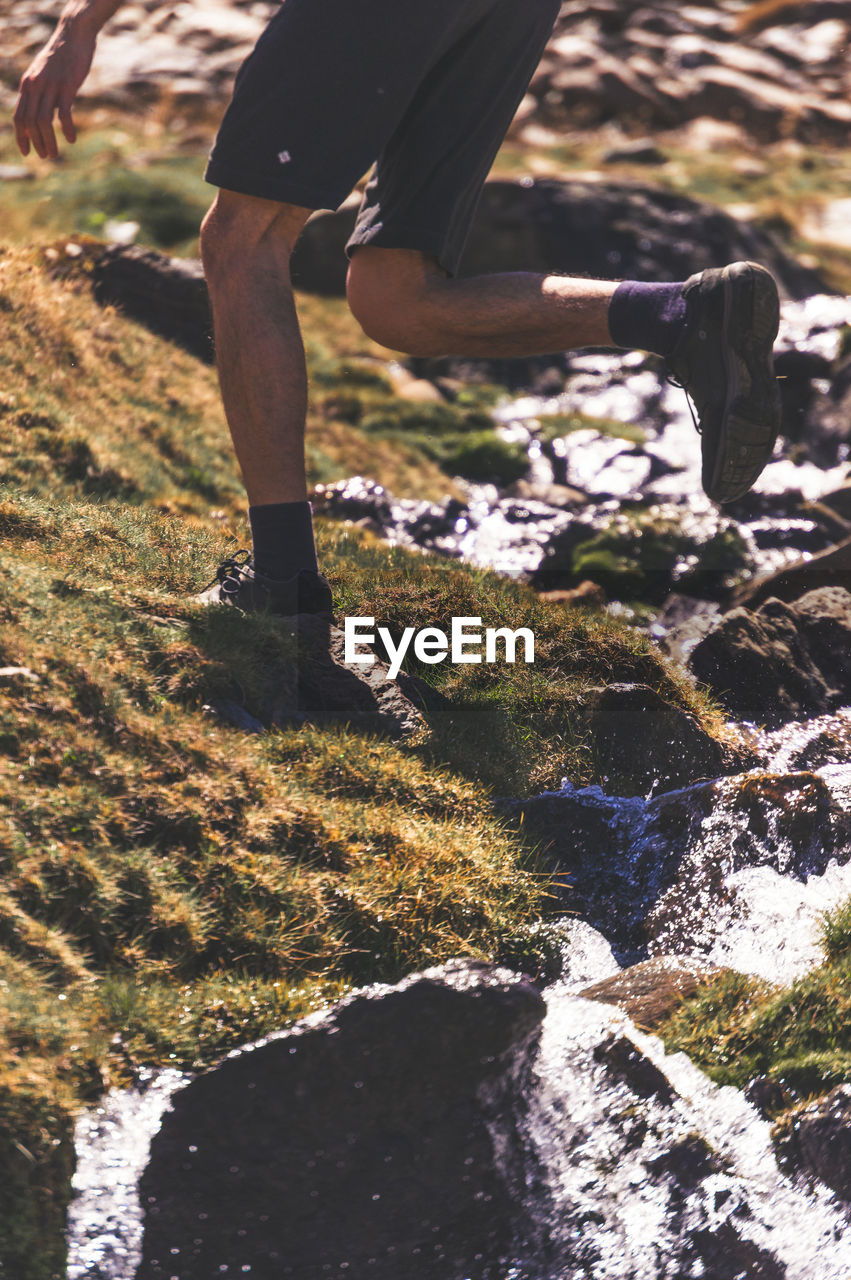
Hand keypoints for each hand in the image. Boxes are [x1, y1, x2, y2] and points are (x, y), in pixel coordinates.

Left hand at [14, 25, 96, 159]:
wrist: (73, 34)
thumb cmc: (61, 57)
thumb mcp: (43, 74)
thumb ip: (39, 92)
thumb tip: (38, 112)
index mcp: (28, 85)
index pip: (19, 116)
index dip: (21, 137)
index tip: (27, 152)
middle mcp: (35, 86)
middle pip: (30, 122)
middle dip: (36, 143)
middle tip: (45, 156)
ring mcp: (50, 86)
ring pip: (43, 121)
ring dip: (48, 141)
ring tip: (55, 154)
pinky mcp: (66, 85)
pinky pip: (63, 114)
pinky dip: (67, 130)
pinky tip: (72, 139)